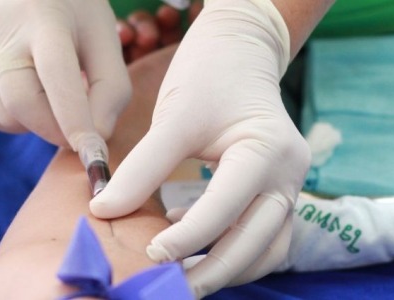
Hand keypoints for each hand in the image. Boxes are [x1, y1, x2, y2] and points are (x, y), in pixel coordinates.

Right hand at [0, 0, 129, 148]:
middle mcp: (4, 35)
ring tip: (52, 96)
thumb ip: (111, 89)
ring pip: (5, 116)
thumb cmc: (75, 18)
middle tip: (77, 131)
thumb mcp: (105, 40)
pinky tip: (30, 94)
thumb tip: (97, 137)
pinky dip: (17, 120)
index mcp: (46, 22)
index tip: (92, 153)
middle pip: (21, 101)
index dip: (74, 118)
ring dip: (36, 124)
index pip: (57, 74)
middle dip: (54, 130)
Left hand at [90, 0, 310, 296]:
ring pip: (266, 248)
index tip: (150, 255)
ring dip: (227, 269)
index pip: (226, 209)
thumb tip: (104, 210)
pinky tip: (196, 246)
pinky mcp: (277, 191)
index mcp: (269, 151)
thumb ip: (142, 168)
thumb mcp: (174, 117)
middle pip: (257, 243)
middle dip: (213, 271)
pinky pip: (262, 236)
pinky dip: (234, 250)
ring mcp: (289, 185)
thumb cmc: (208, 76)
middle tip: (170, 289)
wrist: (240, 52)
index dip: (187, 238)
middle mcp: (289, 175)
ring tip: (184, 279)